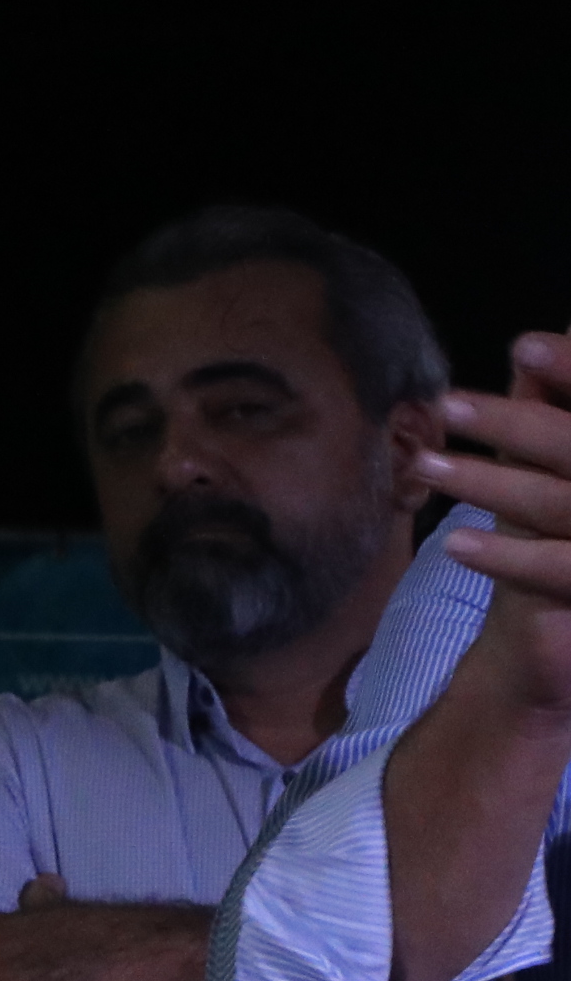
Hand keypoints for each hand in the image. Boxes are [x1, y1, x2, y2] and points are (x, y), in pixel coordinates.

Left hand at [431, 333, 570, 718]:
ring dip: (490, 484)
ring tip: (425, 469)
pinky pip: (561, 569)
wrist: (558, 637)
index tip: (522, 346)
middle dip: (518, 425)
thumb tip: (535, 343)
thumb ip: (556, 405)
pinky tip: (457, 545)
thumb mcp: (554, 464)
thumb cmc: (557, 532)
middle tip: (449, 407)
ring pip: (563, 504)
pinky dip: (509, 557)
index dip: (570, 371)